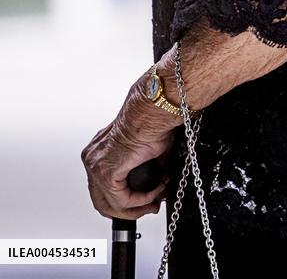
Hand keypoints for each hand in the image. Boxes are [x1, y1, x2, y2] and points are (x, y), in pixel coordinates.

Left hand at [81, 78, 177, 219]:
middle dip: (128, 210)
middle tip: (149, 208)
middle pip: (102, 201)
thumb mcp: (144, 148)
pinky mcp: (106, 174)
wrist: (152, 111)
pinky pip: (122, 199)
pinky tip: (154, 193)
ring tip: (154, 202)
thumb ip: (145, 168)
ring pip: (110, 205)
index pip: (103, 187)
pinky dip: (140, 201)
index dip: (125, 200)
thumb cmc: (151, 121)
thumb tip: (159, 184)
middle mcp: (92, 158)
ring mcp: (95, 167)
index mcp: (99, 151)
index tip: (146, 201)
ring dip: (136, 208)